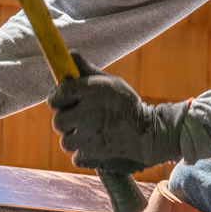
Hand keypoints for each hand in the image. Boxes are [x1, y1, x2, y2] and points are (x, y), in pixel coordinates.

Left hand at [47, 53, 189, 173]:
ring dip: (76, 140)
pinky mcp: (92, 156)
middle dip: (66, 122)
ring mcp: (89, 136)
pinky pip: (76, 157)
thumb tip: (69, 54)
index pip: (59, 93)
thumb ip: (87, 72)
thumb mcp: (112, 84)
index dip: (57, 98)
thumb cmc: (128, 107)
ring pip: (65, 141)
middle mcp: (88, 113)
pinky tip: (99, 148)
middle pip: (58, 121)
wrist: (153, 136)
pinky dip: (85, 155)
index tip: (62, 102)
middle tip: (81, 122)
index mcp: (92, 91)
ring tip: (95, 135)